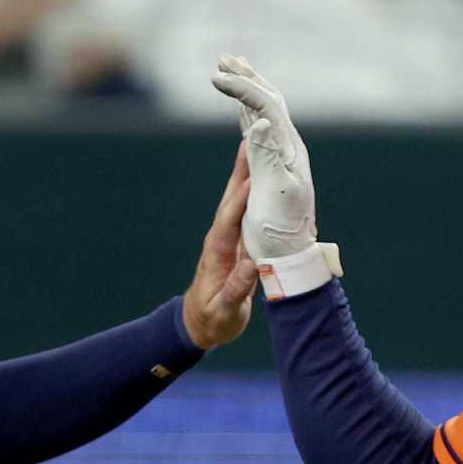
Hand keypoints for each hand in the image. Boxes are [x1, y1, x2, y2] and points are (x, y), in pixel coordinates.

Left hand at [183, 143, 259, 347]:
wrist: (200, 323)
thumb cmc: (213, 320)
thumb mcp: (224, 311)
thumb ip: (237, 290)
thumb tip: (252, 267)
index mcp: (217, 254)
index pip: (228, 221)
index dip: (240, 199)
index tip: (252, 177)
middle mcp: (220, 239)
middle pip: (231, 200)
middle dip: (241, 171)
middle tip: (251, 140)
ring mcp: (227, 238)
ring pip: (236, 200)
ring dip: (246, 173)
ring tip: (256, 144)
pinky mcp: (235, 240)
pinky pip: (245, 209)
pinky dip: (252, 190)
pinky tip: (262, 175)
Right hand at [210, 54, 316, 263]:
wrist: (289, 262)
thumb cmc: (279, 237)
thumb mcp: (273, 197)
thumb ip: (264, 158)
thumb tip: (262, 120)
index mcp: (286, 154)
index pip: (265, 107)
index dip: (242, 87)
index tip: (216, 75)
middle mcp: (284, 152)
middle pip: (268, 103)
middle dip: (247, 78)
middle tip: (225, 58)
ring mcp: (279, 162)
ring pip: (263, 116)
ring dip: (248, 91)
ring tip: (234, 71)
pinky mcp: (270, 174)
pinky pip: (258, 134)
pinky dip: (248, 115)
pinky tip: (244, 111)